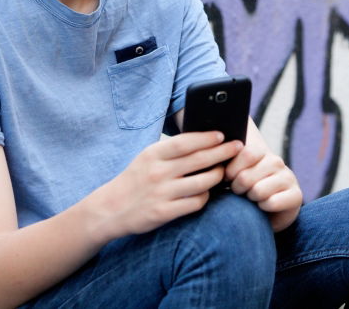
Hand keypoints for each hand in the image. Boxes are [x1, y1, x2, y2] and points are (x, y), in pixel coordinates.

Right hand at [99, 132, 242, 238]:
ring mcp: (161, 193)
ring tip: (223, 171)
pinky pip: (195, 203)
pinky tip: (207, 193)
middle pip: (198, 160)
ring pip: (202, 183)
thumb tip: (205, 139)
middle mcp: (157, 172)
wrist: (110, 208)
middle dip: (222, 152)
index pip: (185, 142)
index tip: (222, 134)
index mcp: (153, 154)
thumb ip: (171, 150)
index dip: (206, 137)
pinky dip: (205, 197)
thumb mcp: (148, 158)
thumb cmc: (137, 178)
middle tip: (237, 147)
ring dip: (217, 176)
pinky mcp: (163, 213)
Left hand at [224, 126, 302, 231]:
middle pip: (247, 175)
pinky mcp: (296, 196)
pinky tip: (263, 207)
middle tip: (239, 192)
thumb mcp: (233, 174)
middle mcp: (276, 162)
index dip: (232, 170)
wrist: (265, 213)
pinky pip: (271, 203)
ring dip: (250, 199)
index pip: (245, 153)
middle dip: (237, 188)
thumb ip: (225, 163)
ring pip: (258, 190)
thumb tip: (213, 156)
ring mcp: (288, 178)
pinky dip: (263, 208)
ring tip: (251, 199)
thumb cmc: (244, 191)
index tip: (228, 179)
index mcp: (261, 152)